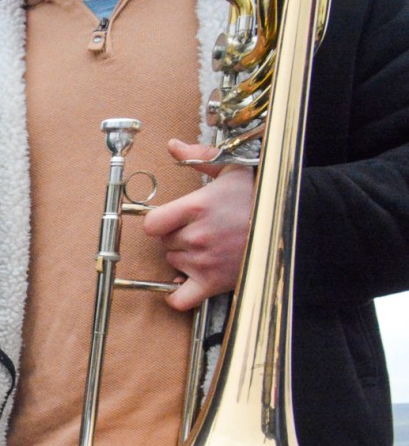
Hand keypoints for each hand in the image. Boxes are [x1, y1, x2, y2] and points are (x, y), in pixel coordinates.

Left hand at [141, 139, 254, 311]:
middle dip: (177, 237)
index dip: (159, 221)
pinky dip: (178, 296)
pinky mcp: (214, 283)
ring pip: (173, 264)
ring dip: (184, 259)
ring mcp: (204, 261)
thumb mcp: (232, 168)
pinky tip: (183, 285)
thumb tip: (173, 146)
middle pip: (164, 243)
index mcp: (197, 207)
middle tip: (200, 230)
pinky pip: (180, 299)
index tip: (170, 219)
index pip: (152, 224)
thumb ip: (199, 157)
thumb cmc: (262, 196)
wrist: (294, 222)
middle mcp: (197, 236)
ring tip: (208, 247)